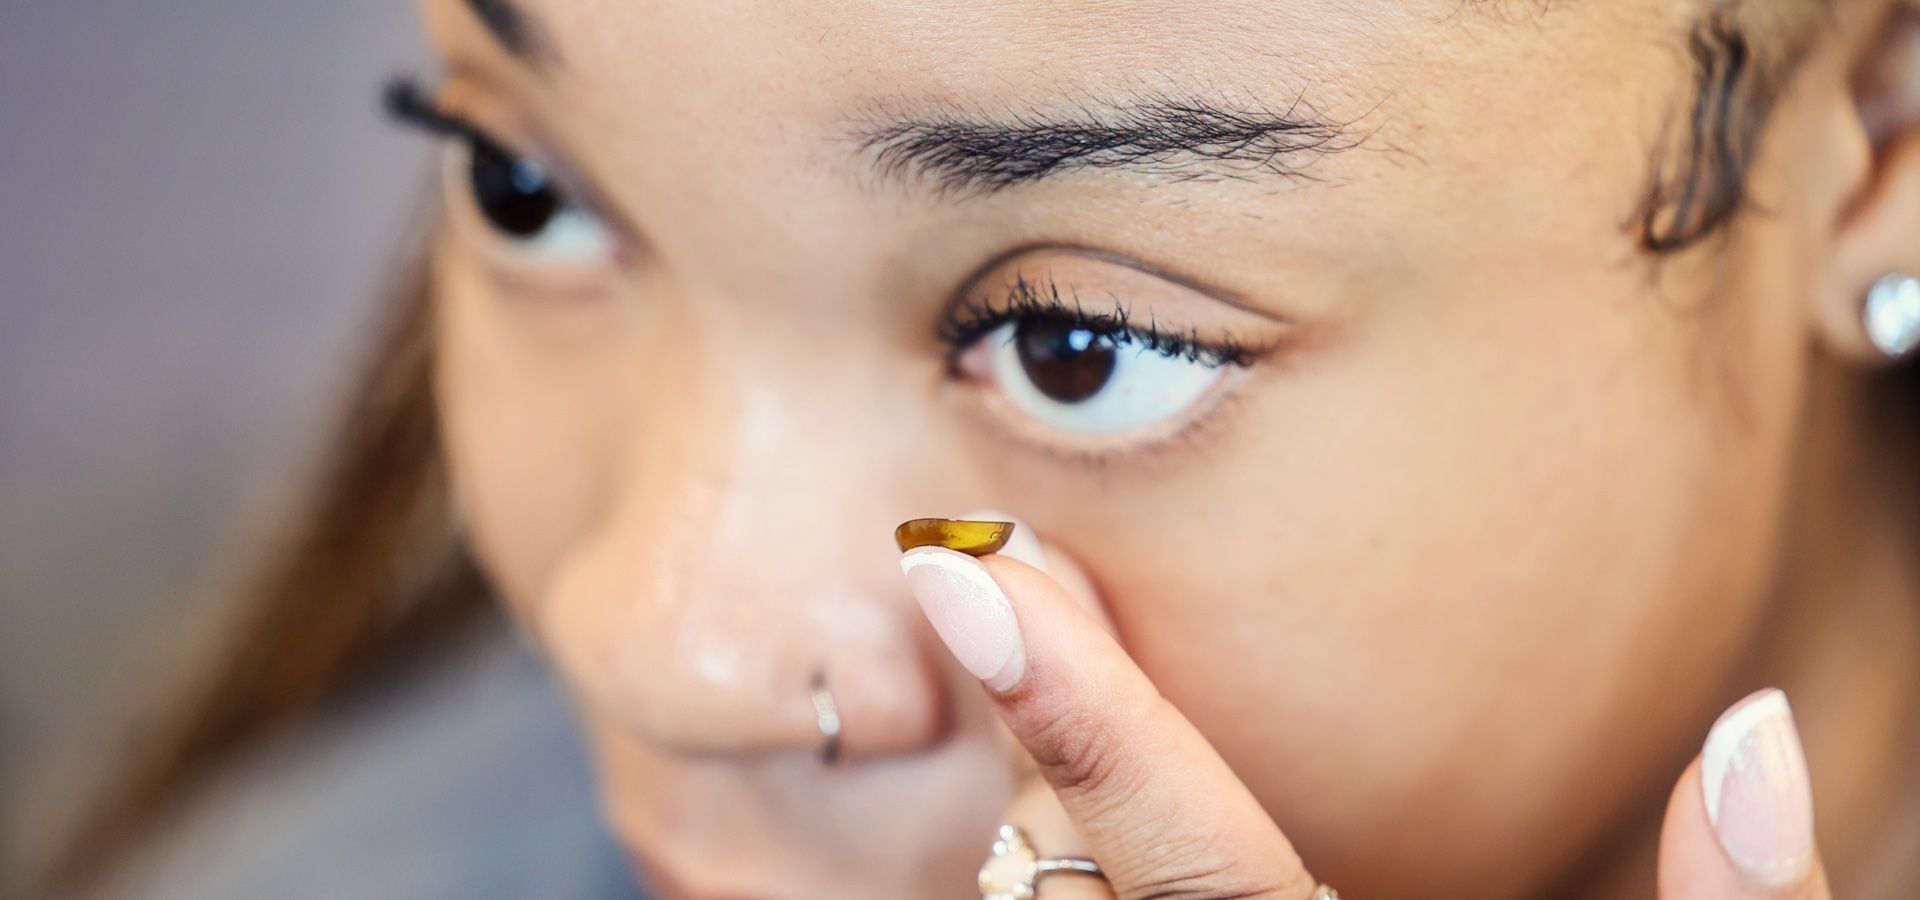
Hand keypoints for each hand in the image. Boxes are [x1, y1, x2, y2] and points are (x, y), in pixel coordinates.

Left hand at [898, 525, 1825, 898]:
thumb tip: (1754, 731)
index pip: (1208, 879)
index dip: (1091, 725)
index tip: (974, 580)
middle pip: (1082, 893)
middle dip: (1064, 765)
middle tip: (1053, 637)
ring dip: (1046, 839)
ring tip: (1091, 769)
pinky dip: (1060, 893)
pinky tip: (1100, 856)